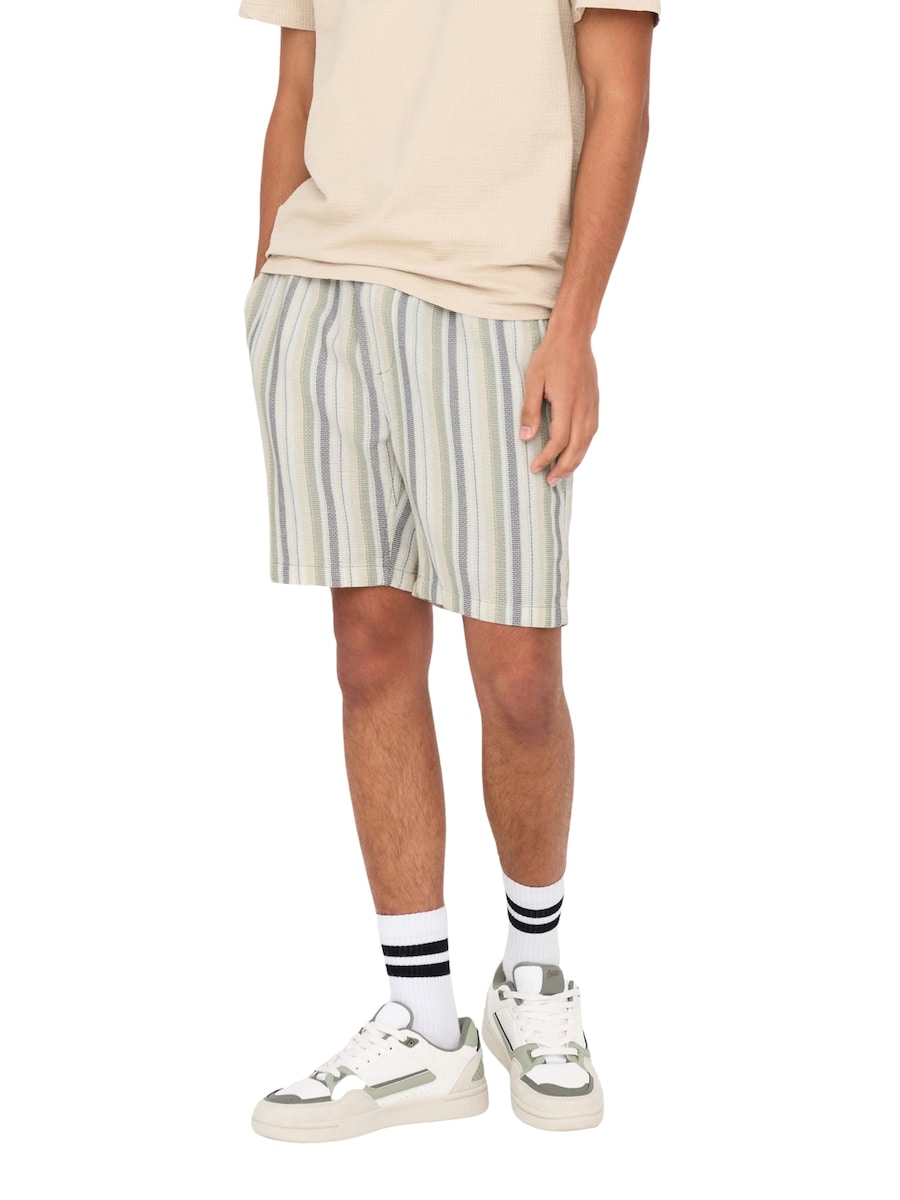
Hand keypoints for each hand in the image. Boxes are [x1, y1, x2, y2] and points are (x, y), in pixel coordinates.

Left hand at [520, 330, 598, 485]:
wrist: (574, 336)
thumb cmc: (550, 356)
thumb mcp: (533, 381)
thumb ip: (530, 410)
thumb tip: (525, 437)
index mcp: (567, 403)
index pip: (559, 440)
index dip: (546, 457)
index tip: (533, 467)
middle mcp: (583, 408)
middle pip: (576, 447)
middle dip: (563, 468)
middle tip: (549, 481)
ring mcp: (592, 405)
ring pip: (587, 442)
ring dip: (576, 462)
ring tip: (562, 475)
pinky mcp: (595, 402)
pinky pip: (592, 431)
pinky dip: (585, 447)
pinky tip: (576, 454)